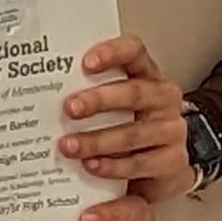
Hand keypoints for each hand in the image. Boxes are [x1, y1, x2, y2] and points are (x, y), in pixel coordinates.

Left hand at [59, 36, 192, 200]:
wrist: (161, 168)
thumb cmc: (130, 129)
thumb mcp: (115, 108)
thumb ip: (92, 96)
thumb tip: (48, 96)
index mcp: (147, 76)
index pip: (134, 52)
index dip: (112, 53)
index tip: (86, 63)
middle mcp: (163, 99)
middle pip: (135, 92)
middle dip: (99, 100)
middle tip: (70, 108)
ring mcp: (171, 131)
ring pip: (134, 133)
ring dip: (97, 140)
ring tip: (70, 146)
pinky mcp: (172, 163)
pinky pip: (139, 163)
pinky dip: (112, 166)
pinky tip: (91, 165)